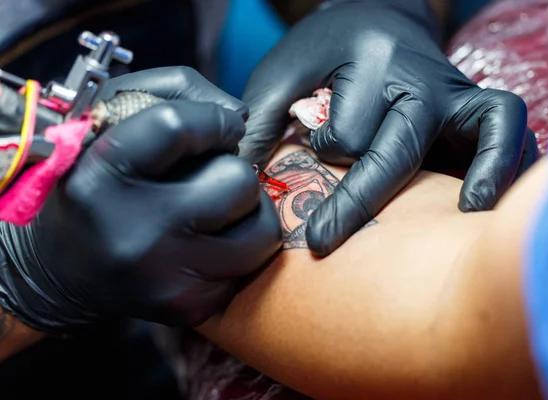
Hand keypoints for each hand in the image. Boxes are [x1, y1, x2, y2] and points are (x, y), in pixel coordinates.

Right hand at [0, 67, 281, 333]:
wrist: (65, 271)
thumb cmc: (97, 189)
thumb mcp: (111, 123)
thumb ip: (173, 93)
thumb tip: (240, 115)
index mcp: (103, 176)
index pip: (176, 125)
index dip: (214, 120)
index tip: (223, 127)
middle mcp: (135, 231)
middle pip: (237, 181)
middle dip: (232, 173)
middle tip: (209, 181)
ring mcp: (167, 277)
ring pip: (262, 231)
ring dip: (248, 214)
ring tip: (216, 213)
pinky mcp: (191, 308)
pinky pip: (252, 268)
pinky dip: (239, 252)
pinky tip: (206, 246)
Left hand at [240, 0, 537, 256]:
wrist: (378, 14)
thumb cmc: (328, 49)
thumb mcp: (284, 68)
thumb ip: (260, 117)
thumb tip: (244, 175)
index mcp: (373, 64)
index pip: (347, 133)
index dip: (322, 151)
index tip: (305, 152)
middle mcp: (423, 80)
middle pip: (399, 149)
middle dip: (358, 201)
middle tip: (321, 242)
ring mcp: (458, 95)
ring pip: (486, 130)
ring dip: (485, 173)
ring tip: (466, 216)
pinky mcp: (476, 110)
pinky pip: (511, 132)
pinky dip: (510, 164)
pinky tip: (486, 203)